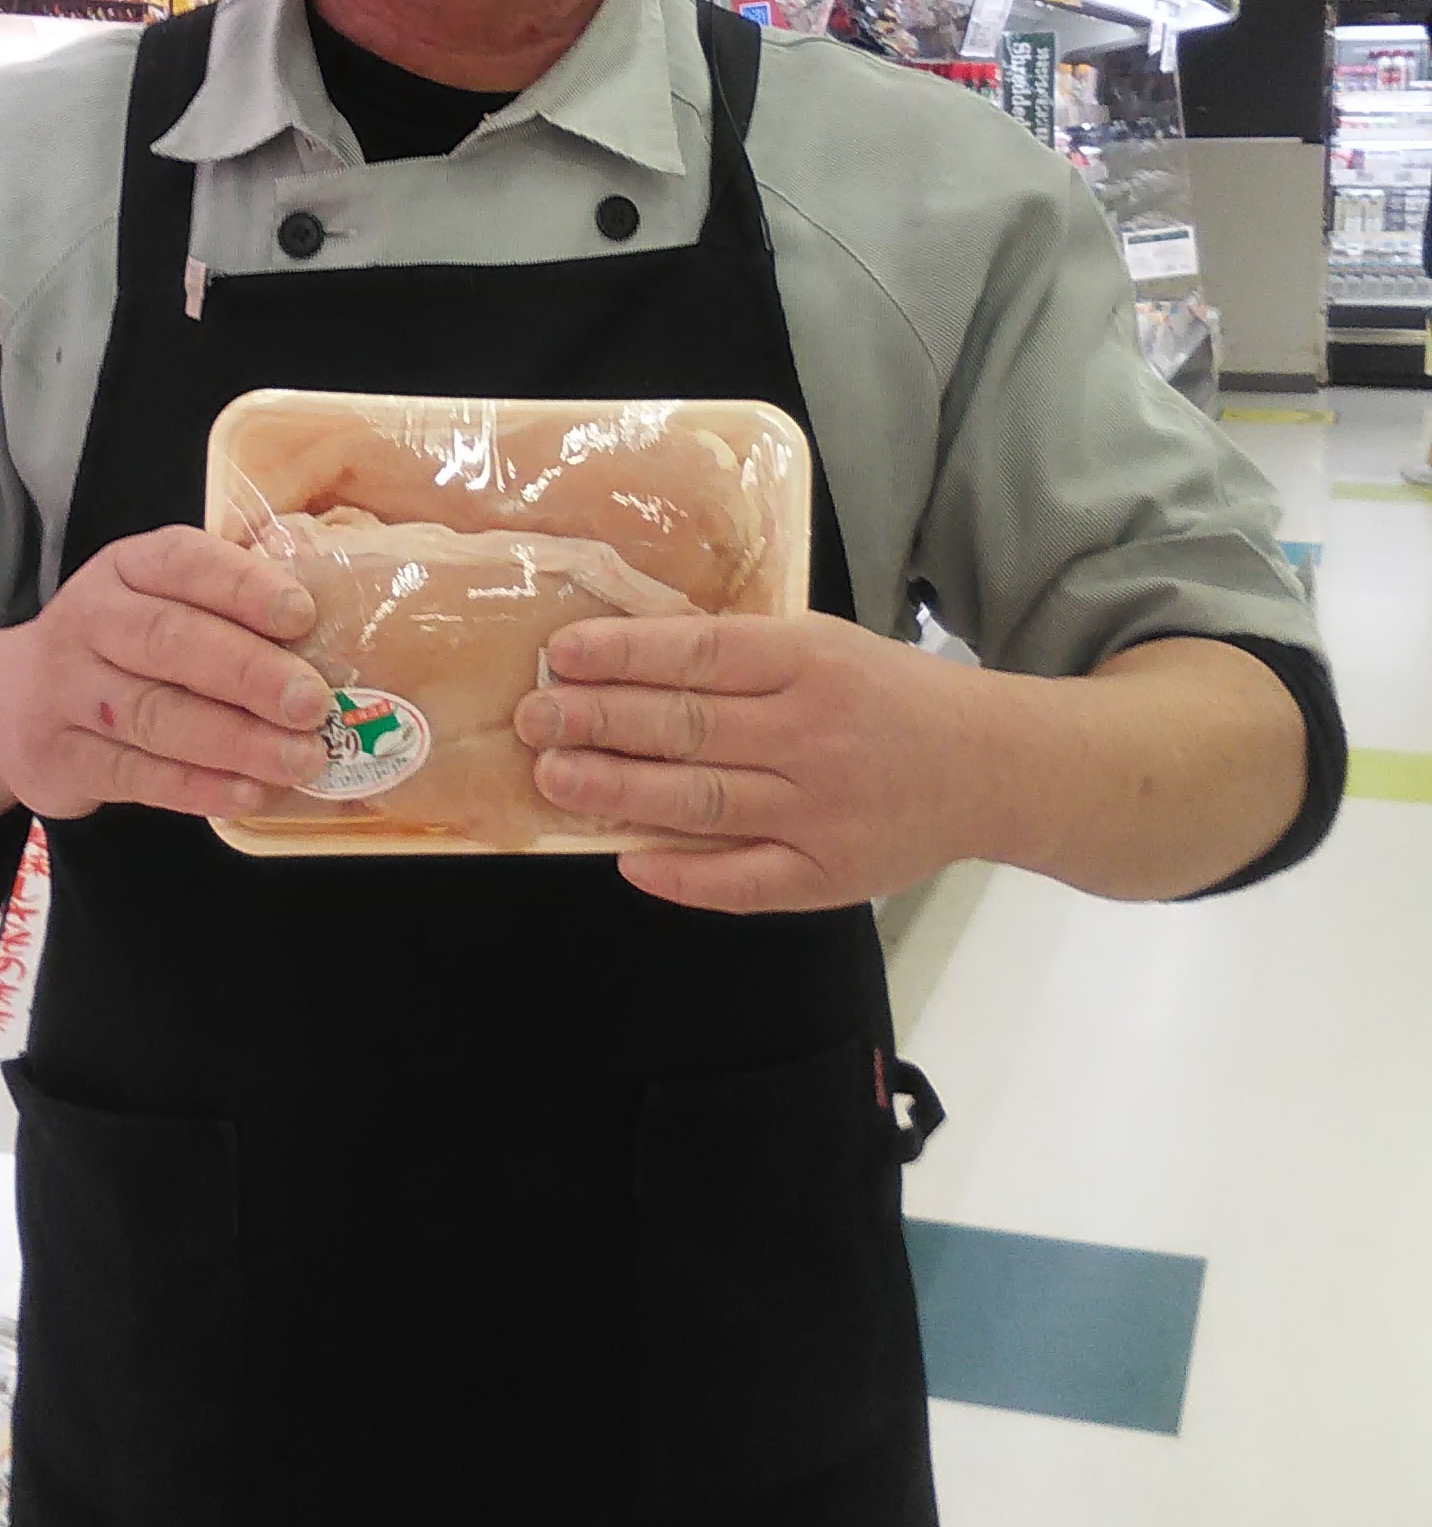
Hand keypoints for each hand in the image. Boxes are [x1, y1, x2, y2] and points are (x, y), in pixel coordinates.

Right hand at [0, 528, 335, 844]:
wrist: (9, 704)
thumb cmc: (122, 646)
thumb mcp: (159, 602)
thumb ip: (229, 602)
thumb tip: (332, 603)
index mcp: (125, 567)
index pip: (183, 562)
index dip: (244, 587)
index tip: (302, 615)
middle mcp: (88, 619)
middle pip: (169, 641)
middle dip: (249, 673)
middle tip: (313, 702)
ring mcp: (65, 691)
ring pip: (154, 714)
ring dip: (235, 741)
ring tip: (301, 758)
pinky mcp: (59, 757)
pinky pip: (134, 775)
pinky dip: (196, 788)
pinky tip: (247, 793)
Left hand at [512, 612, 990, 914]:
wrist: (992, 766)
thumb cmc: (892, 696)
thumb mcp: (827, 646)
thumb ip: (744, 656)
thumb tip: (632, 660)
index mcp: (811, 662)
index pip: (699, 655)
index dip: (624, 654)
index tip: (563, 655)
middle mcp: (811, 734)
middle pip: (687, 727)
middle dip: (600, 721)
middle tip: (534, 720)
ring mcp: (819, 810)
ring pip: (701, 801)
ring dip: (619, 792)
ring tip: (555, 779)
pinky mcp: (828, 873)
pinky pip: (742, 881)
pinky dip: (682, 875)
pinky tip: (629, 860)